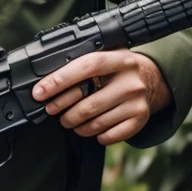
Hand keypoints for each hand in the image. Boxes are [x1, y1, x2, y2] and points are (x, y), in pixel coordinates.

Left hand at [31, 51, 171, 144]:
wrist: (152, 79)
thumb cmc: (117, 68)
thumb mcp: (106, 54)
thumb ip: (82, 61)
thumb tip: (46, 80)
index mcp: (119, 58)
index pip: (86, 67)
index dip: (60, 80)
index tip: (40, 92)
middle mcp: (130, 81)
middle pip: (88, 103)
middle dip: (62, 109)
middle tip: (52, 109)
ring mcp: (136, 102)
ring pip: (95, 123)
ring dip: (76, 125)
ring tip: (69, 120)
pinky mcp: (140, 120)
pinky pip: (109, 135)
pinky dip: (95, 135)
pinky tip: (92, 128)